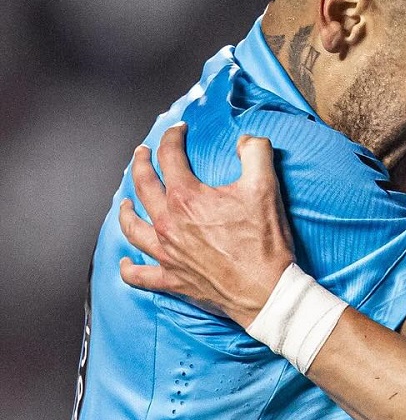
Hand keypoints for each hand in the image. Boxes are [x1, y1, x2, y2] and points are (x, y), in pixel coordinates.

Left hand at [118, 123, 295, 328]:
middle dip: (140, 164)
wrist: (265, 289)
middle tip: (142, 153)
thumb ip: (256, 153)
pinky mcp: (171, 279)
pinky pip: (139, 275)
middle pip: (143, 187)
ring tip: (125, 202)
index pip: (171, 158)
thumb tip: (247, 139)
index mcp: (188, 198)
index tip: (179, 130)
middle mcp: (169, 224)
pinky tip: (125, 260)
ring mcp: (166, 253)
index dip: (173, 138)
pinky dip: (128, 268)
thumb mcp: (266, 188)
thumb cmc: (264, 242)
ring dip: (125, 211)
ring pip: (132, 228)